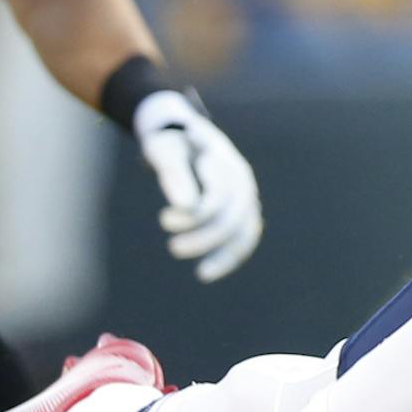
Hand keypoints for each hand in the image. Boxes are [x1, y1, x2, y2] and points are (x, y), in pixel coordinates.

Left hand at [133, 89, 262, 282]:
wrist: (183, 136)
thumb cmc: (170, 143)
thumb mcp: (164, 150)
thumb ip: (174, 174)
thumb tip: (184, 206)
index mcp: (224, 161)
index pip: (218, 197)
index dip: (194, 215)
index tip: (164, 220)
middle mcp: (243, 180)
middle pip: (233, 218)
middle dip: (205, 239)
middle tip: (173, 248)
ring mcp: (247, 196)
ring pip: (246, 232)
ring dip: (224, 255)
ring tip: (201, 274)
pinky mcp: (244, 211)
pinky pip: (245, 238)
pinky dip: (230, 257)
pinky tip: (209, 271)